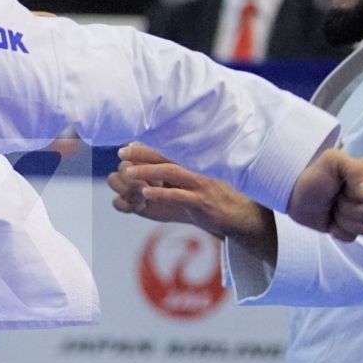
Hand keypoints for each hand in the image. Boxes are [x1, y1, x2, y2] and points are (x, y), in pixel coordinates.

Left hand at [108, 142, 270, 241]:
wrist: (241, 216)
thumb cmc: (214, 200)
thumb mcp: (195, 184)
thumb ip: (177, 174)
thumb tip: (150, 170)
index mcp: (195, 163)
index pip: (168, 150)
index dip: (147, 147)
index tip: (127, 146)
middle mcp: (198, 168)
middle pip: (167, 156)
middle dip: (143, 153)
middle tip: (121, 153)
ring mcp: (201, 183)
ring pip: (171, 171)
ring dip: (148, 170)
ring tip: (127, 173)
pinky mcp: (203, 201)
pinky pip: (179, 194)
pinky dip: (161, 192)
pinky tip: (145, 193)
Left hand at [286, 148, 362, 242]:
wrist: (294, 194)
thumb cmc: (314, 176)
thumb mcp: (333, 161)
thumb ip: (357, 170)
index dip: (357, 195)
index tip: (342, 186)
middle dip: (347, 207)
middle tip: (334, 198)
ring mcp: (360, 213)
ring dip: (342, 219)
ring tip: (332, 208)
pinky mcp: (349, 228)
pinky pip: (352, 237)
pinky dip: (338, 230)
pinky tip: (330, 220)